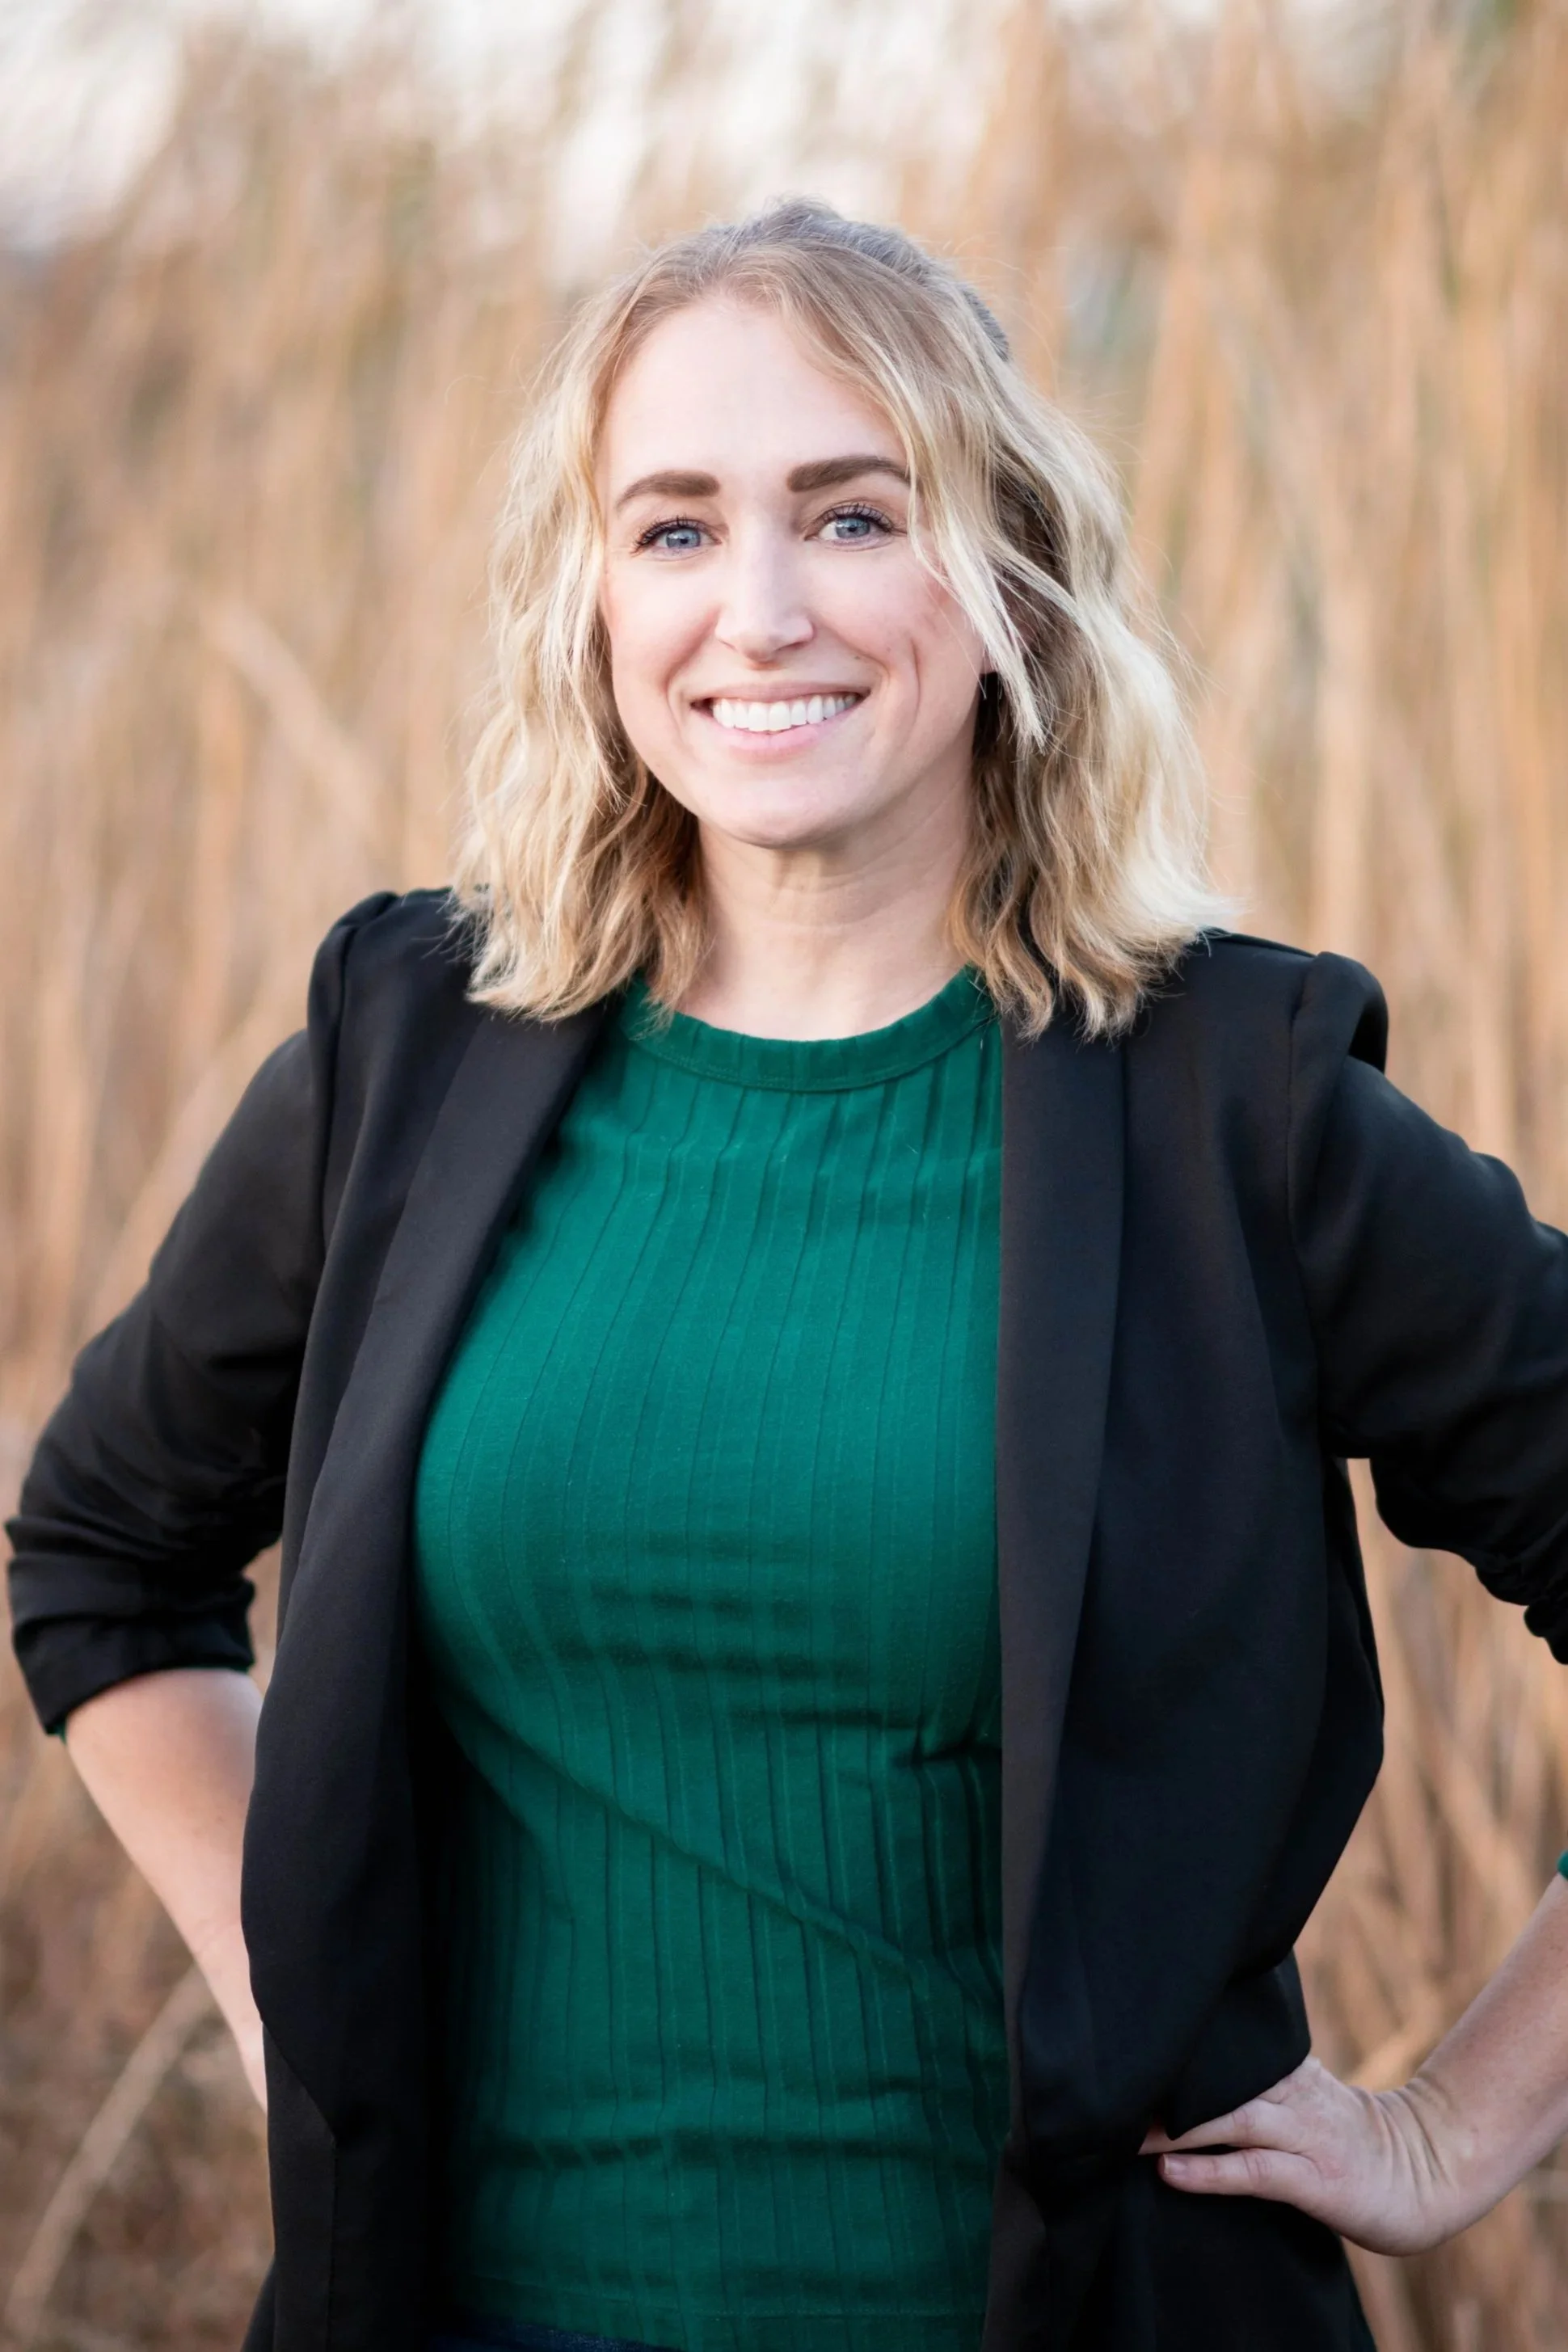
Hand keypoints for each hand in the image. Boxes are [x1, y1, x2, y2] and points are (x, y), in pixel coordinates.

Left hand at [1140, 2057, 1483, 2255]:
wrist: (1426, 2172)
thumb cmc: (1350, 2135)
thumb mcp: (1304, 2091)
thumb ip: (1257, 2074)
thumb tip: (1194, 2059)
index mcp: (1287, 2068)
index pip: (1224, 2042)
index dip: (1174, 2039)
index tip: (1122, 2030)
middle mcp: (1292, 2094)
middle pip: (1216, 2077)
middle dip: (1162, 2079)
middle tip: (1106, 2079)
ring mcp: (1304, 2136)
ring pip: (1229, 2119)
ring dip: (1173, 2125)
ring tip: (1121, 2130)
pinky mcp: (1314, 2180)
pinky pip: (1253, 2172)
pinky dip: (1209, 2171)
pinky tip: (1170, 2172)